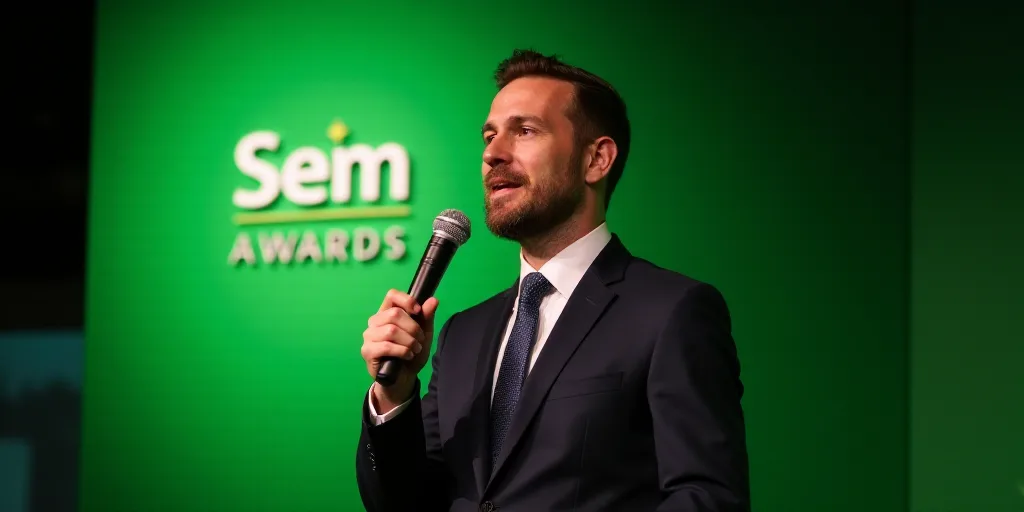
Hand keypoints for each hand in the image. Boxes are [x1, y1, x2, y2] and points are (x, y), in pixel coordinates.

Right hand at [361, 289, 439, 409]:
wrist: (404, 377)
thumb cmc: (411, 353)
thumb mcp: (423, 335)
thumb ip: (426, 317)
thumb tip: (433, 300)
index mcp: (388, 312)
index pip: (391, 295)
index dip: (406, 300)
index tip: (418, 312)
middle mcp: (375, 321)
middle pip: (394, 314)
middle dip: (413, 328)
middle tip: (419, 340)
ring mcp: (369, 336)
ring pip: (391, 330)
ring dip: (409, 341)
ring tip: (414, 350)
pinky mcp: (367, 351)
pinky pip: (386, 346)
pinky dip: (402, 351)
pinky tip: (407, 356)